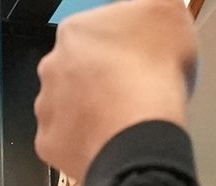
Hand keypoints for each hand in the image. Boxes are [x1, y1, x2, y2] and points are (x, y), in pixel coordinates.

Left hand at [33, 0, 195, 185]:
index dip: (120, 47)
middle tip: (130, 92)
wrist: (138, 133)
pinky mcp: (49, 142)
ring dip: (89, 112)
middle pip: (76, 70)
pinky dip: (84, 143)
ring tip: (120, 121)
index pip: (96, 34)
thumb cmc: (152, 73)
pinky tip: (107, 142)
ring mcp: (47, 106)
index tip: (138, 60)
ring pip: (67, 107)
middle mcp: (52, 66)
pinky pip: (65, 141)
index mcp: (75, 31)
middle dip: (99, 80)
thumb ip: (154, 3)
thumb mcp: (168, 10)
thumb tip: (149, 7)